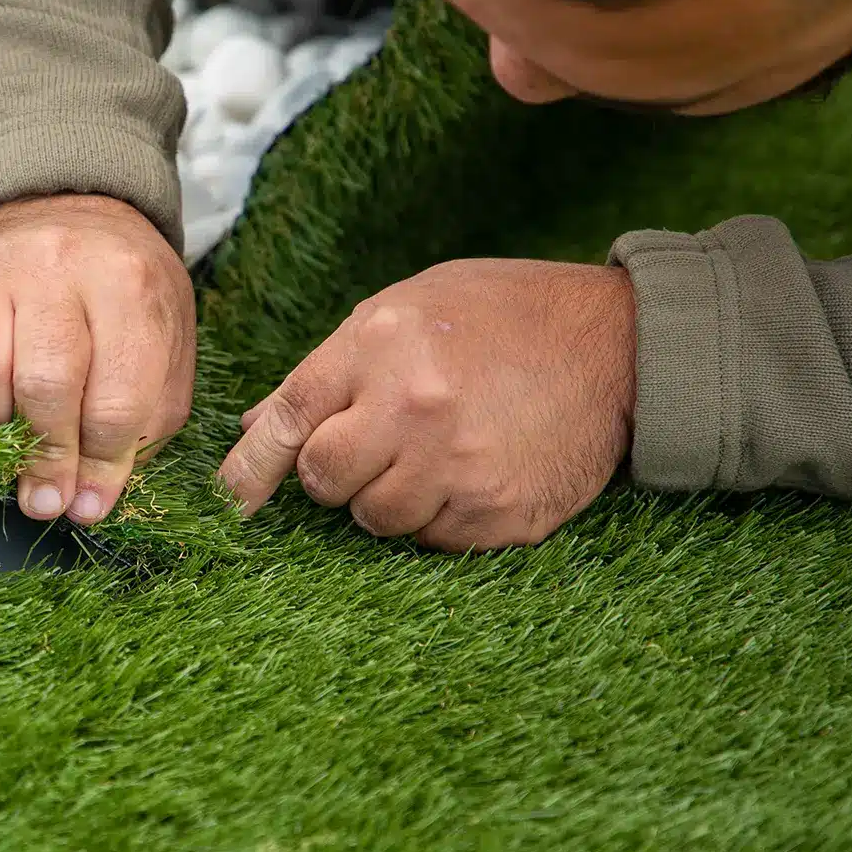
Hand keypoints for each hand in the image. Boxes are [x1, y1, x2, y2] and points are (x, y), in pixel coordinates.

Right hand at [0, 194, 196, 523]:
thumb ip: (139, 432)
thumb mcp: (164, 353)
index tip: (87, 500)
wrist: (68, 216)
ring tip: (14, 433)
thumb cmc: (124, 299)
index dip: (102, 465)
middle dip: (47, 457)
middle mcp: (56, 267)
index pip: (116, 399)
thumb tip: (84, 505)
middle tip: (47, 494)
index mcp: (127, 283)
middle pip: (44, 386)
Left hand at [218, 259, 635, 550]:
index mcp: (383, 346)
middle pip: (325, 481)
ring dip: (390, 501)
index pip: (291, 419)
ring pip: (377, 521)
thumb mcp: (408, 308)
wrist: (621, 345)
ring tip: (434, 456)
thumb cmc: (506, 316)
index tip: (230, 500)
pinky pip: (434, 543)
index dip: (250, 466)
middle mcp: (415, 409)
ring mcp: (459, 469)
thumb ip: (332, 366)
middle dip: (336, 475)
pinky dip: (442, 519)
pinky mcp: (498, 515)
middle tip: (375, 449)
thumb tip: (259, 423)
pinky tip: (473, 474)